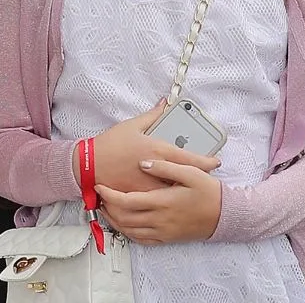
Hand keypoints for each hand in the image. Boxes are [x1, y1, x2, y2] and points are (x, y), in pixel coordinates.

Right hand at [89, 105, 220, 194]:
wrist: (88, 165)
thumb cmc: (109, 144)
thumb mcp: (132, 125)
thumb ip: (153, 115)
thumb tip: (165, 103)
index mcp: (156, 150)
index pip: (188, 158)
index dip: (206, 161)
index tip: (216, 162)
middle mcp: (156, 170)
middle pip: (185, 177)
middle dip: (197, 177)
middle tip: (207, 177)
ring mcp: (148, 186)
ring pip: (173, 191)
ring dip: (182, 188)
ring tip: (191, 187)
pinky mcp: (140, 197)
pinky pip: (158, 200)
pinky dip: (166, 198)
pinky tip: (171, 198)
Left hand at [96, 159, 222, 244]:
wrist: (224, 215)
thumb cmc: (208, 191)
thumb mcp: (189, 172)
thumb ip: (164, 166)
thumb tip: (143, 163)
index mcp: (162, 201)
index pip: (127, 201)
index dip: (109, 195)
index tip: (99, 186)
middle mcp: (159, 220)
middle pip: (123, 218)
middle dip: (107, 208)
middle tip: (99, 196)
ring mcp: (162, 232)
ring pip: (129, 231)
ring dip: (114, 221)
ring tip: (106, 208)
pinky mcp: (167, 238)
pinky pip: (141, 240)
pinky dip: (127, 232)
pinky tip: (123, 223)